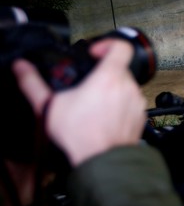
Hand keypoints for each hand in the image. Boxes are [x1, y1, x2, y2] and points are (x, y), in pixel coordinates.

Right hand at [12, 38, 146, 166]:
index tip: (94, 53)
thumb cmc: (81, 135)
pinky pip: (131, 104)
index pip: (120, 46)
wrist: (103, 161)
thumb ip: (33, 84)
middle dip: (103, 73)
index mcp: (109, 77)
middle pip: (120, 68)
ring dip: (112, 91)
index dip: (107, 44)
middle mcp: (128, 87)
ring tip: (93, 105)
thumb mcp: (50, 106)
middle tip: (87, 86)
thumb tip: (22, 68)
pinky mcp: (140, 117)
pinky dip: (120, 106)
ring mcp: (137, 103)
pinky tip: (104, 118)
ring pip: (126, 87)